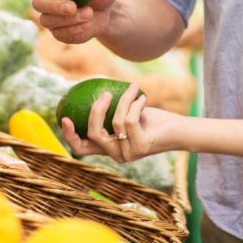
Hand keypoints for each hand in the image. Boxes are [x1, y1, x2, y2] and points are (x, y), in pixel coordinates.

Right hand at [28, 0, 115, 43]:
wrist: (108, 13)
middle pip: (38, 2)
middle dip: (54, 6)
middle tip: (72, 7)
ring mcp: (49, 14)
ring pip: (48, 20)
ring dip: (71, 19)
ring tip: (89, 14)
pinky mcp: (57, 31)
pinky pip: (59, 33)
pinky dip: (75, 29)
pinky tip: (87, 24)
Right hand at [60, 82, 177, 161]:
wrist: (178, 129)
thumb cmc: (152, 119)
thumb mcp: (127, 112)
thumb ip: (111, 109)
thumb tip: (92, 88)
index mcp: (109, 147)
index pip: (81, 148)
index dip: (69, 136)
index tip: (64, 118)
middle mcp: (116, 154)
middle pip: (93, 135)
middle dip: (95, 112)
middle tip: (103, 94)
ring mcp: (127, 154)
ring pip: (115, 123)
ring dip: (124, 100)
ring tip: (132, 88)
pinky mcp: (140, 148)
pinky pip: (130, 120)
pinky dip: (135, 104)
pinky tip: (143, 97)